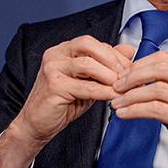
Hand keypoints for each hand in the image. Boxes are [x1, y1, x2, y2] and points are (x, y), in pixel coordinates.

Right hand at [0, 37, 135, 167]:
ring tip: (121, 87)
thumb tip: (128, 51)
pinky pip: (85, 86)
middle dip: (112, 60)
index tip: (130, 68)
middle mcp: (56, 54)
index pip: (94, 43)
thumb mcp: (88, 81)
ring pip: (88, 64)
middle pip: (89, 45)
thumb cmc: (62, 103)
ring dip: (109, 75)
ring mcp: (53, 68)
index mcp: (63, 50)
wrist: (37, 124)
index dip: (115, 55)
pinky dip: (103, 91)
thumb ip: (105, 66)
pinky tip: (112, 97)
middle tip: (128, 75)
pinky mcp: (54, 86)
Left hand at [110, 51, 167, 167]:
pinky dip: (135, 110)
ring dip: (130, 96)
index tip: (124, 73)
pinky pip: (155, 110)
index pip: (164, 59)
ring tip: (116, 103)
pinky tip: (124, 114)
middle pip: (159, 69)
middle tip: (116, 86)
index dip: (140, 64)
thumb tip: (139, 81)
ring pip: (155, 89)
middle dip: (132, 76)